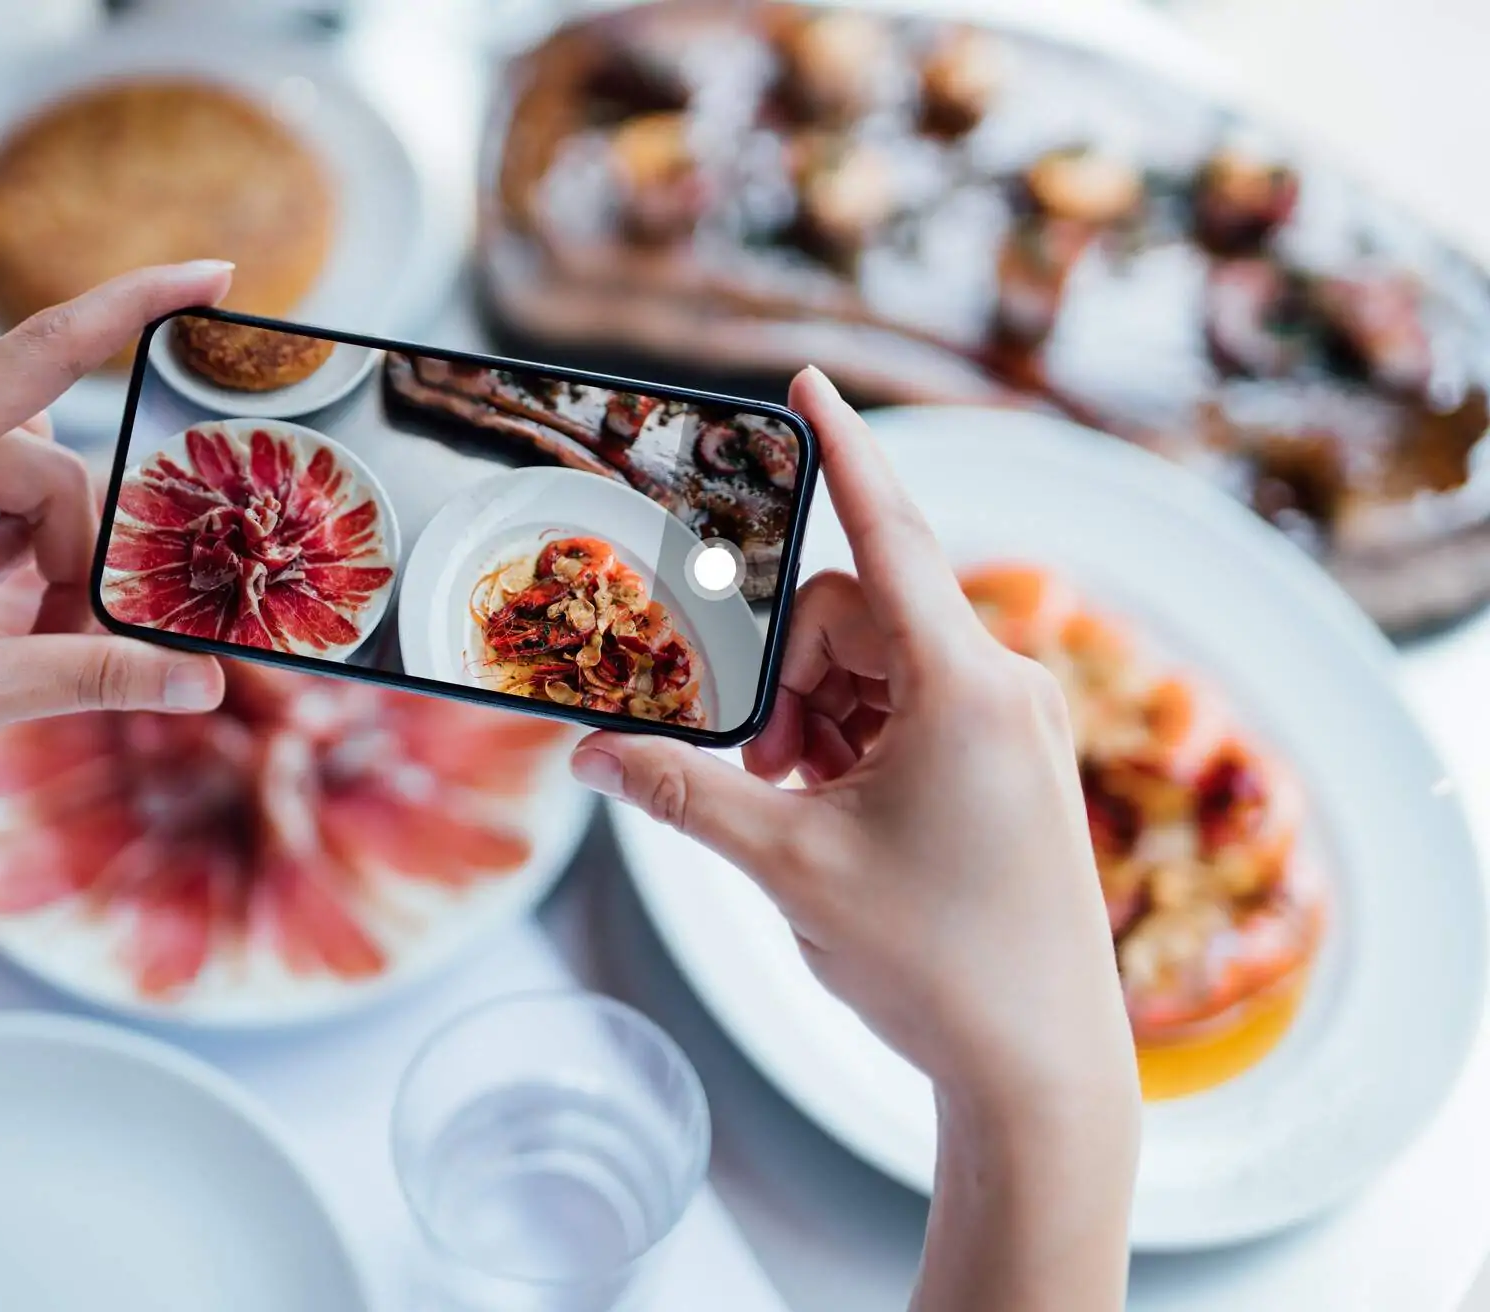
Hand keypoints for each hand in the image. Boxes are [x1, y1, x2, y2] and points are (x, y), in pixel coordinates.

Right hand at [569, 369, 1137, 1309]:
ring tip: (797, 807)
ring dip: (818, 716)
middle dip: (788, 675)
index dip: (841, 449)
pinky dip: (858, 740)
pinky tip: (835, 813)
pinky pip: (916, 707)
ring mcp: (1018, 724)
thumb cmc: (932, 963)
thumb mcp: (788, 865)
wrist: (1036, 1066)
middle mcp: (1006, 686)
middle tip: (760, 771)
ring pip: (882, 665)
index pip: (889, 532)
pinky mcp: (1016, 761)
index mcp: (965, 688)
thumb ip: (682, 793)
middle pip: (858, 616)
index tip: (806, 379)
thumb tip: (589, 751)